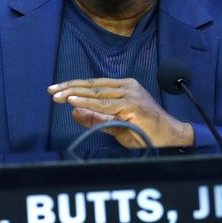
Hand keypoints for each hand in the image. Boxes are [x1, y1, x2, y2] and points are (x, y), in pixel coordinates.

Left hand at [48, 78, 193, 148]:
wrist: (170, 137)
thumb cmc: (146, 131)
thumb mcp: (115, 125)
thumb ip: (95, 118)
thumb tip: (73, 113)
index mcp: (124, 87)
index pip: (94, 85)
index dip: (74, 87)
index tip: (56, 90)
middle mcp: (127, 86)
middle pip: (92, 86)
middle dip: (69, 88)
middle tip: (51, 90)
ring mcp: (130, 94)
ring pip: (96, 93)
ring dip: (74, 94)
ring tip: (57, 95)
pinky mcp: (132, 104)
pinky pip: (104, 104)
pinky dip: (87, 103)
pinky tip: (72, 102)